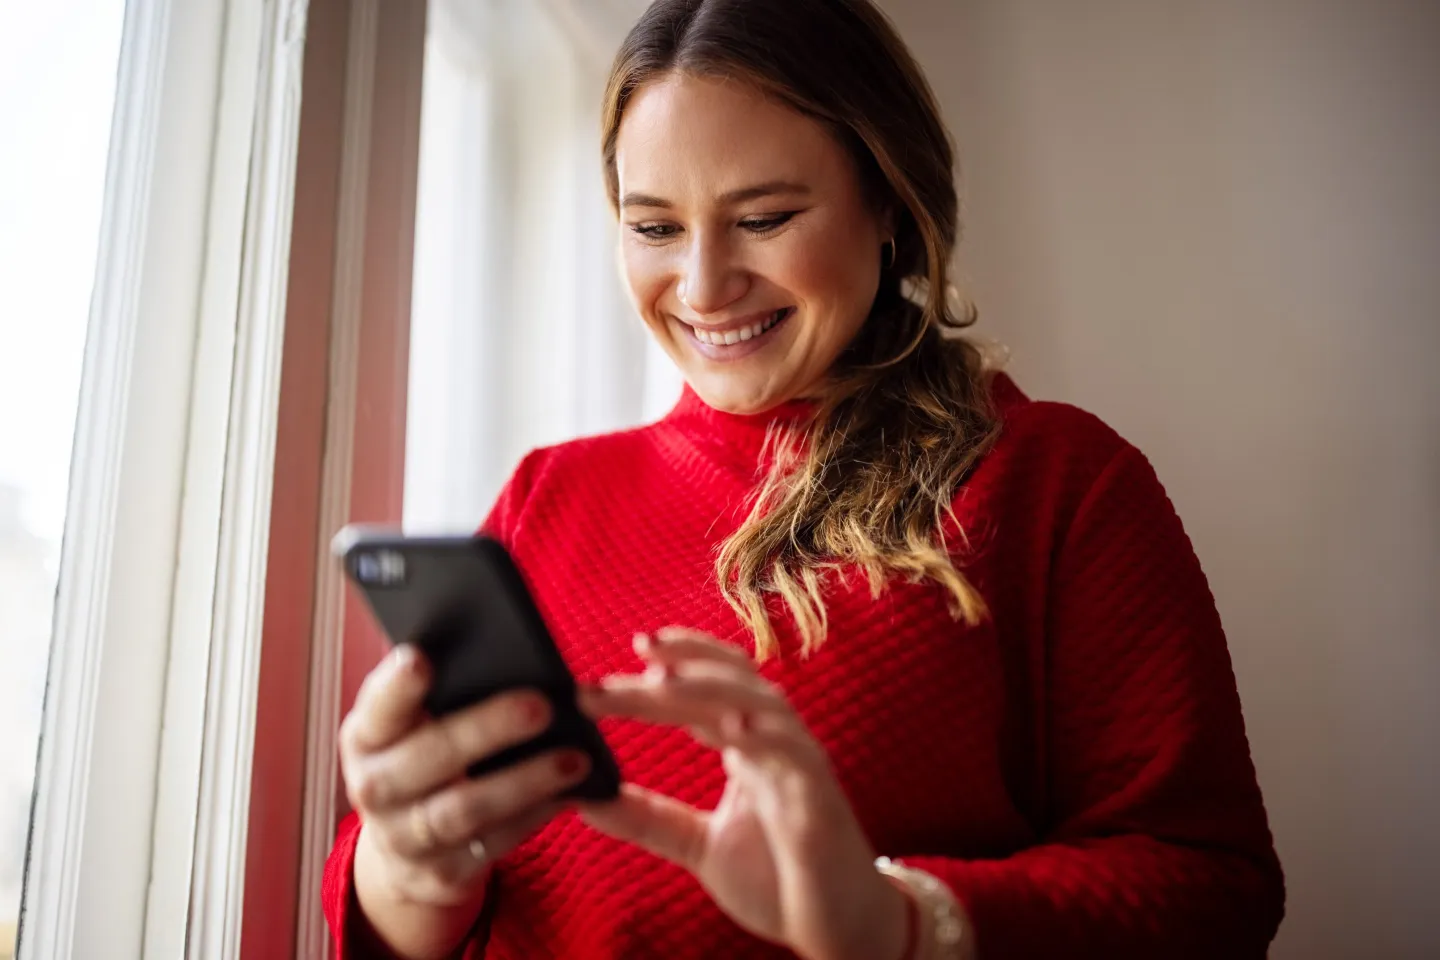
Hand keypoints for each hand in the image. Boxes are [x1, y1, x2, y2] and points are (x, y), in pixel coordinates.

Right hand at [339, 644, 591, 957]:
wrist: (404, 849)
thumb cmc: (422, 756)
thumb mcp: (413, 725)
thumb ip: (442, 690)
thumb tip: (504, 645)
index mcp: (366, 737)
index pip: (378, 708)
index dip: (396, 686)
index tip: (421, 658)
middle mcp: (374, 788)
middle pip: (428, 757)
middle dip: (486, 730)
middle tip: (541, 705)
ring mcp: (404, 837)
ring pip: (465, 809)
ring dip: (525, 782)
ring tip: (574, 758)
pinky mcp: (441, 874)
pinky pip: (493, 844)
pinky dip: (534, 818)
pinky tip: (568, 794)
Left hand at [577, 628, 911, 959]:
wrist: (839, 928)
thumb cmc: (778, 880)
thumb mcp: (698, 845)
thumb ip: (649, 818)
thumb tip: (583, 796)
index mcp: (746, 745)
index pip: (705, 688)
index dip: (669, 666)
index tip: (621, 657)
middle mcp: (773, 742)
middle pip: (724, 684)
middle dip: (677, 665)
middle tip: (633, 650)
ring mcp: (799, 765)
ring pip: (760, 702)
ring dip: (712, 685)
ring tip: (665, 678)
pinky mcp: (820, 798)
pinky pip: (796, 753)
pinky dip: (767, 734)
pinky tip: (733, 727)